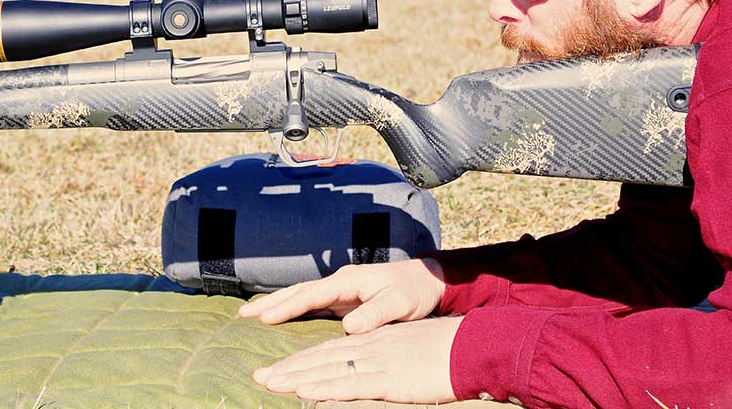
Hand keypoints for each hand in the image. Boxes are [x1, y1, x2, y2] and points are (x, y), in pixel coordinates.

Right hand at [237, 258, 445, 333]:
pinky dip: (291, 308)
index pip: (311, 294)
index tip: (264, 317)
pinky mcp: (343, 299)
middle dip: (270, 302)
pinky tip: (278, 317)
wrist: (427, 281)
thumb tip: (349, 327)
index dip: (287, 307)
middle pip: (298, 292)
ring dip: (276, 304)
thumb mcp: (399, 303)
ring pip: (301, 296)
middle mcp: (339, 282)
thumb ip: (375, 313)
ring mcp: (339, 290)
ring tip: (250, 314)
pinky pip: (310, 304)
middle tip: (242, 314)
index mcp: (348, 281)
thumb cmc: (413, 291)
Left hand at [252, 316, 461, 402]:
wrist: (474, 346)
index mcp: (374, 339)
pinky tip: (304, 392)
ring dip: (295, 378)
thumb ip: (384, 355)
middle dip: (287, 368)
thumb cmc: (447, 351)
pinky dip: (324, 388)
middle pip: (320, 357)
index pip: (329, 350)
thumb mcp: (409, 347)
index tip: (276, 368)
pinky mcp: (390, 379)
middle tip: (257, 376)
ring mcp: (378, 362)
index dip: (300, 360)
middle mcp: (370, 346)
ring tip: (268, 384)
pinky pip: (350, 385)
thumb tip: (365, 368)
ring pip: (328, 370)